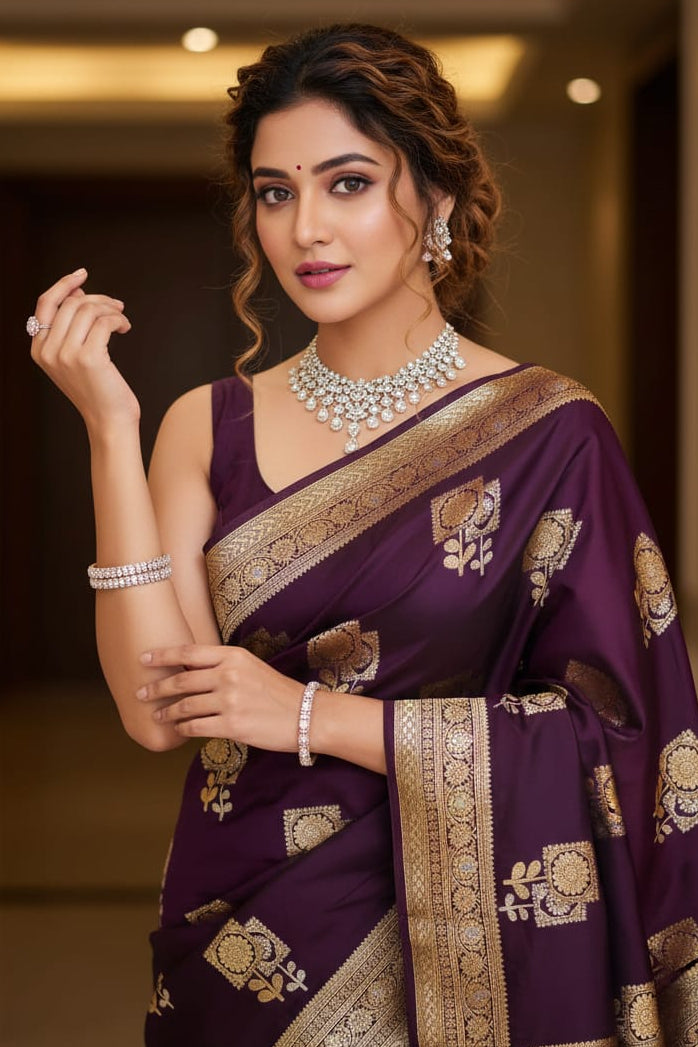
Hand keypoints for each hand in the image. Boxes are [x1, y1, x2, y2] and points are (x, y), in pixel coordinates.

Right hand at [30, 268, 138, 432]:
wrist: (109, 421)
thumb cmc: (98, 390)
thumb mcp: (76, 357)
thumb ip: (71, 327)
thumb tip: (79, 290)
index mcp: (39, 349)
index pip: (46, 304)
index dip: (64, 285)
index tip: (83, 274)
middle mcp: (48, 351)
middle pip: (71, 304)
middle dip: (97, 299)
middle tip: (117, 306)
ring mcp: (66, 354)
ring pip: (88, 310)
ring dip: (111, 309)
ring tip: (122, 319)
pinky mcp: (88, 358)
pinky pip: (104, 322)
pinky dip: (118, 319)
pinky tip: (125, 327)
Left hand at [136, 644, 304, 748]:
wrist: (306, 715)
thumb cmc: (277, 692)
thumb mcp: (251, 667)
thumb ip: (223, 666)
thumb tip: (190, 671)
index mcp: (233, 656)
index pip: (188, 652)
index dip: (162, 655)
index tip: (142, 658)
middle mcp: (229, 675)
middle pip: (181, 680)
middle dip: (156, 688)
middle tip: (141, 693)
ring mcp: (230, 700)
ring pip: (185, 706)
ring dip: (167, 712)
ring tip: (157, 716)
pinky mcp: (232, 725)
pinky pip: (196, 727)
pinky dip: (183, 729)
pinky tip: (178, 730)